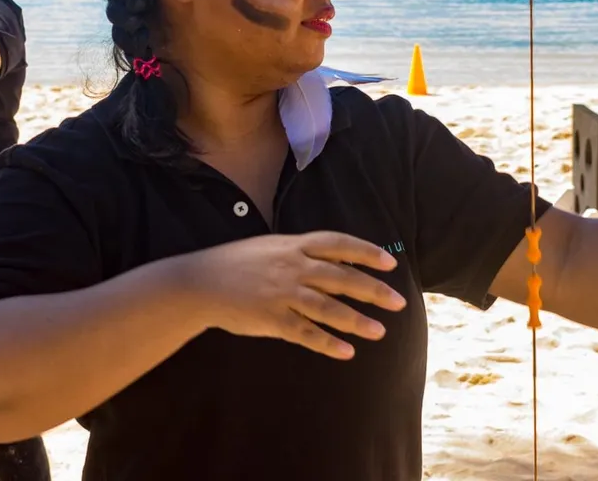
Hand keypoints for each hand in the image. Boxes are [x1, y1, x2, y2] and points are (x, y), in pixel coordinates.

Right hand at [191, 231, 406, 359]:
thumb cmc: (237, 262)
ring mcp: (282, 294)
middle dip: (373, 290)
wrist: (199, 283)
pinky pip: (305, 334)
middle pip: (341, 278)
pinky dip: (327, 344)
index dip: (366, 253)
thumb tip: (336, 259)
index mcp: (293, 245)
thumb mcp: (271, 247)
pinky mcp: (271, 320)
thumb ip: (302, 251)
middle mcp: (292, 268)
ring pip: (328, 309)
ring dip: (356, 321)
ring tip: (379, 331)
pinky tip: (347, 352)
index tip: (390, 264)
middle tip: (398, 302)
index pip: (338, 244)